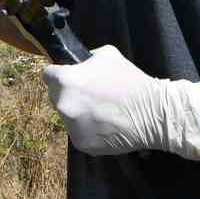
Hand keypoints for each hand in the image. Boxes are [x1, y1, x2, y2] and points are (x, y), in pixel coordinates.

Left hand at [42, 45, 199, 158]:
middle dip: (68, 94)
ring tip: (100, 111)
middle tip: (89, 94)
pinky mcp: (81, 144)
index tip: (70, 76)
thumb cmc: (129, 80)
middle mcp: (63, 105)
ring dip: (77, 112)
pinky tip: (104, 125)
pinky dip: (87, 129)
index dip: (59, 74)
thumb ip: (86, 58)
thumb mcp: (107, 54)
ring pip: (66, 116)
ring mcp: (71, 127)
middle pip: (56, 96)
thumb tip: (79, 63)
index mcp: (66, 81)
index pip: (48, 75)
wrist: (152, 113)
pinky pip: (78, 132)